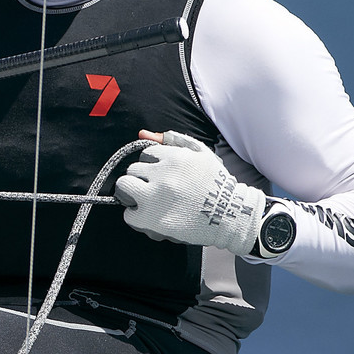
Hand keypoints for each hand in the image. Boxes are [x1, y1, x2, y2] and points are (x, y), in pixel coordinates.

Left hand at [114, 130, 264, 255]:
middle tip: (152, 189)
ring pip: (124, 187)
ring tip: (145, 201)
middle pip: (132, 170)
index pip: (146, 154)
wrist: (230, 216)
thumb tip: (143, 134)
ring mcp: (156, 198)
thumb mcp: (201, 154)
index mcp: (176, 158)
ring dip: (131, 194)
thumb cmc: (215, 184)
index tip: (161, 176)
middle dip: (141, 179)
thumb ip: (174, 140)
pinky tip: (149, 216)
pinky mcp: (152, 219)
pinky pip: (128, 214)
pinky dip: (136, 216)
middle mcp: (164, 175)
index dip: (153, 166)